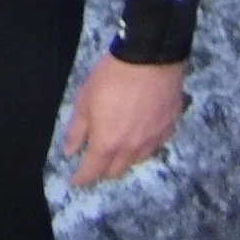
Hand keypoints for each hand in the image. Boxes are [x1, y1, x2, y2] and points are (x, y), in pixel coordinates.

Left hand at [61, 53, 186, 186]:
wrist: (150, 58)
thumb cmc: (111, 77)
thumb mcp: (85, 99)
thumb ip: (77, 130)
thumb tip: (70, 151)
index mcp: (108, 142)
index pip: (93, 171)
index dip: (82, 179)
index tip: (76, 180)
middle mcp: (132, 148)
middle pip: (116, 171)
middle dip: (103, 170)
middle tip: (94, 161)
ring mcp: (154, 140)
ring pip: (136, 161)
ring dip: (124, 159)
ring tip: (116, 146)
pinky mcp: (169, 128)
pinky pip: (154, 146)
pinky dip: (143, 146)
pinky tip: (139, 133)